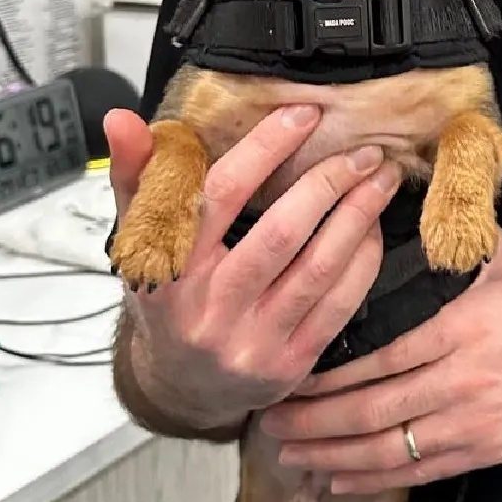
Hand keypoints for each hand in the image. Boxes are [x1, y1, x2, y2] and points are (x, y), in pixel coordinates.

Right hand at [105, 104, 401, 430]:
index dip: (265, 149)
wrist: (183, 388)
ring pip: (318, 268)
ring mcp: (253, 342)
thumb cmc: (168, 298)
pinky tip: (372, 228)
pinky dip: (362, 260)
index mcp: (168, 269)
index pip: (221, 196)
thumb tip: (121, 119)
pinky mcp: (290, 364)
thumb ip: (136, 177)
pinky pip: (338, 305)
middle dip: (328, 183)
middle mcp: (209, 310)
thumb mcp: (140, 241)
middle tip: (363, 150)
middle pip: (281, 233)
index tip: (303, 113)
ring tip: (381, 179)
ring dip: (357, 216)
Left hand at [260, 232, 501, 491]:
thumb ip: (454, 238)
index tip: (286, 370)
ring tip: (290, 455)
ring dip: (332, 456)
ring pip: (388, 448)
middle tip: (267, 421)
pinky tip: (340, 480)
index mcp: (460, 325)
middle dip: (312, 420)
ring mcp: (474, 422)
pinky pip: (419, 473)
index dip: (325, 373)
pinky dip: (374, 480)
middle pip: (370, 409)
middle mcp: (461, 378)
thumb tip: (403, 197)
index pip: (376, 354)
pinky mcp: (488, 452)